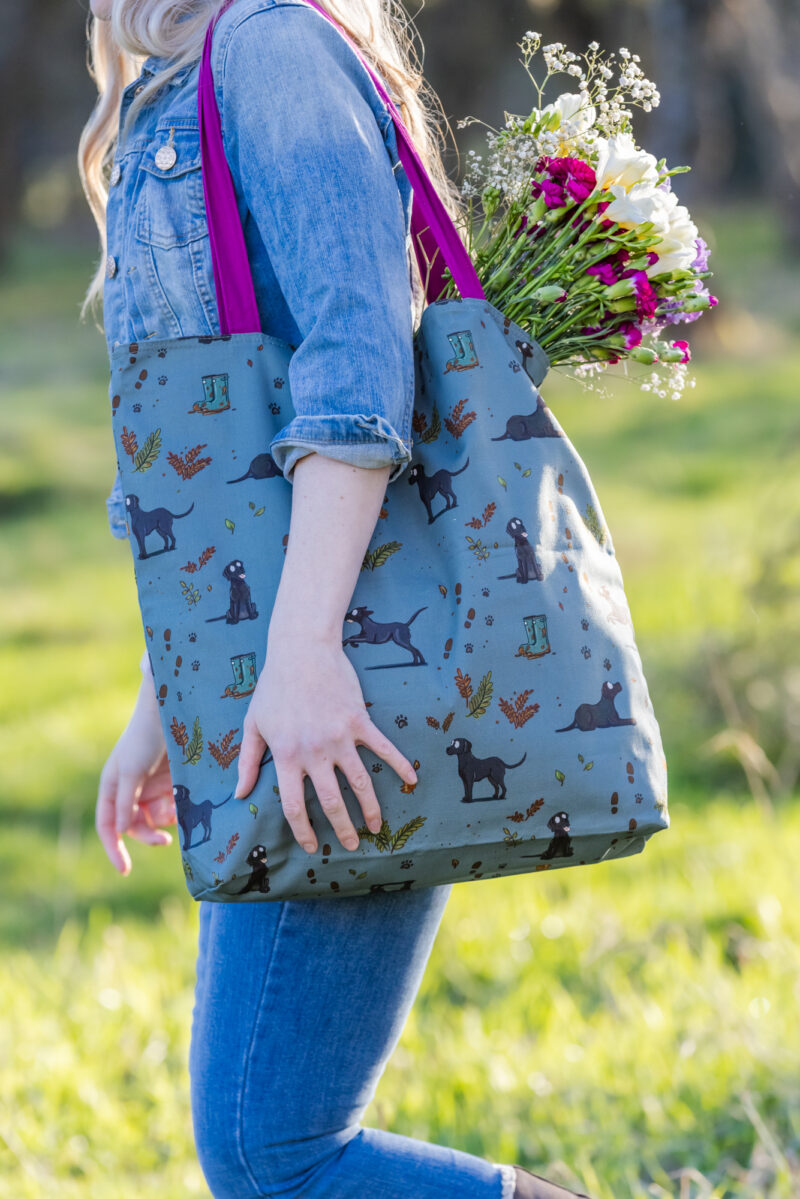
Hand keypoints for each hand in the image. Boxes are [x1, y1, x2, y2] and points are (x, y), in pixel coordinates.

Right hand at [96, 679, 176, 874]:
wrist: (171, 712)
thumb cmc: (145, 738)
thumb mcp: (132, 770)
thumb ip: (126, 801)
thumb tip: (121, 831)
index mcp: (112, 788)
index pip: (108, 826)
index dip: (114, 849)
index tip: (125, 870)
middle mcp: (130, 791)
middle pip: (135, 827)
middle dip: (148, 836)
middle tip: (165, 841)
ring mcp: (151, 788)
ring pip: (156, 820)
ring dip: (166, 822)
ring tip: (177, 811)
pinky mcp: (172, 784)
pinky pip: (173, 807)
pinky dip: (178, 811)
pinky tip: (183, 804)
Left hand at [234, 633, 416, 853]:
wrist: (301, 649)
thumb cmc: (273, 686)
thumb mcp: (253, 724)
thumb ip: (247, 761)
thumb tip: (239, 793)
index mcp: (286, 756)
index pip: (295, 806)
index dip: (304, 831)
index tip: (313, 846)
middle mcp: (314, 752)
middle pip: (332, 802)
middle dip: (343, 829)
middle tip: (352, 844)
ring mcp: (339, 737)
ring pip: (360, 783)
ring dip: (370, 809)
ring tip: (376, 827)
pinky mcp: (359, 721)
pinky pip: (383, 748)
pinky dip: (399, 765)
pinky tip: (411, 780)